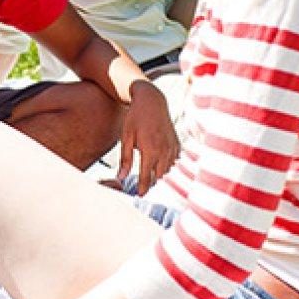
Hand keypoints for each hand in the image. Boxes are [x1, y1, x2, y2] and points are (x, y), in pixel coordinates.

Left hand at [118, 80, 178, 194]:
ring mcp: (172, 147)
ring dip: (160, 176)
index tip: (139, 196)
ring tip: (151, 180)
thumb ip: (125, 159)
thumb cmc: (135, 118)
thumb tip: (121, 177)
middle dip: (151, 184)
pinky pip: (174, 161)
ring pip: (168, 170)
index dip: (142, 189)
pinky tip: (161, 167)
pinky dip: (168, 166)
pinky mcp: (177, 143)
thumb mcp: (126, 137)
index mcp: (150, 150)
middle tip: (143, 190)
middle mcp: (164, 151)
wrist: (152, 101)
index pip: (146, 177)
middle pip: (159, 177)